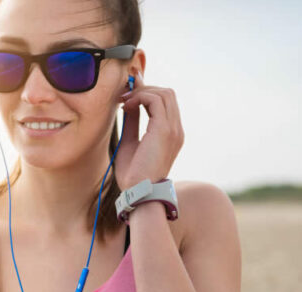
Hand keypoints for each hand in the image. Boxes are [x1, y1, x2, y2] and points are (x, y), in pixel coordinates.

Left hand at [113, 72, 183, 189]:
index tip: (127, 95)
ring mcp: (173, 129)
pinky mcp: (165, 130)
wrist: (138, 192)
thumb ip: (132, 121)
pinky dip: (140, 98)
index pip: (166, 101)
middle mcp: (176, 129)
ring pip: (164, 93)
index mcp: (171, 133)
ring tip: (125, 102)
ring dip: (141, 92)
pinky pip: (155, 100)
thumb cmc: (133, 174)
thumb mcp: (130, 141)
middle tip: (124, 97)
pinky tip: (127, 107)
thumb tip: (129, 103)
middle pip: (167, 93)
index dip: (147, 92)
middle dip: (144, 89)